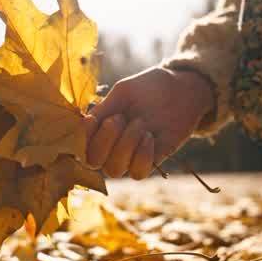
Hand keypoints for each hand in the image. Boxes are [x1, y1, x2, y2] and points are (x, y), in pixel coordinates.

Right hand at [84, 66, 213, 178]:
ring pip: (114, 170)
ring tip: (140, 124)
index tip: (92, 120)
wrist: (181, 88)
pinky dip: (142, 156)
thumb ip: (102, 110)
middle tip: (120, 118)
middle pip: (94, 162)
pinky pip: (138, 173)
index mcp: (100, 129)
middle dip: (105, 140)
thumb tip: (80, 127)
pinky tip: (150, 137)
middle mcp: (112, 146)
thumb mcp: (123, 92)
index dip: (82, 138)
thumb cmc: (150, 87)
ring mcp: (131, 155)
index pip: (80, 146)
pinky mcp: (153, 160)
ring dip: (125, 146)